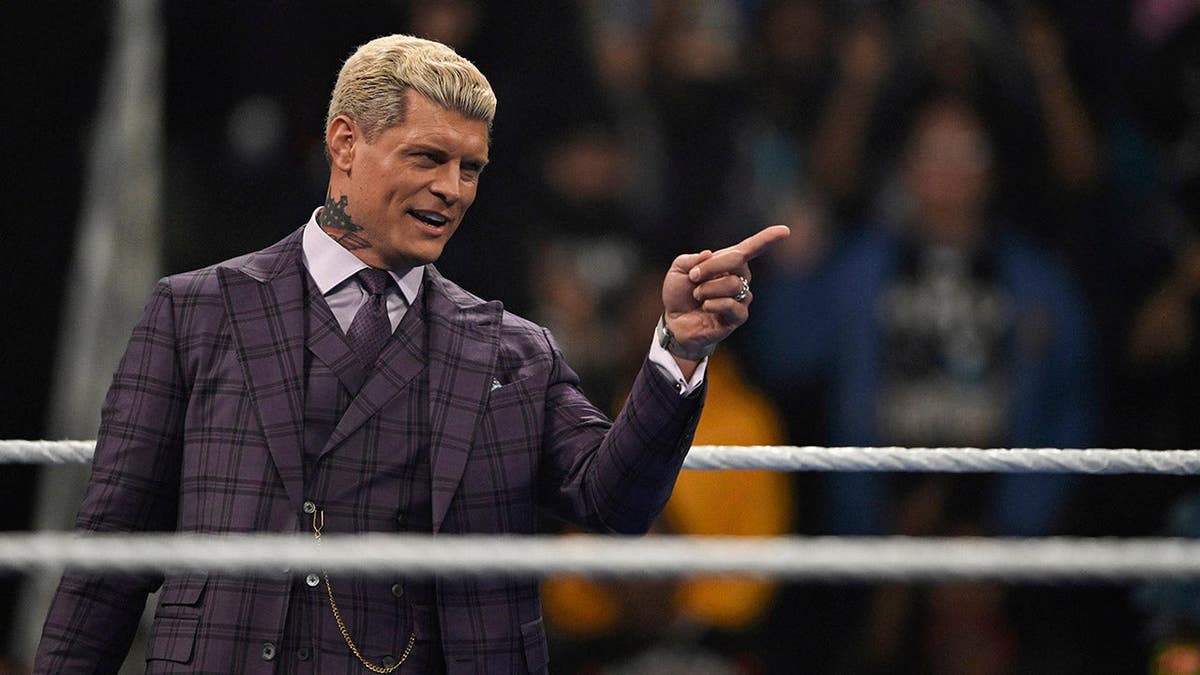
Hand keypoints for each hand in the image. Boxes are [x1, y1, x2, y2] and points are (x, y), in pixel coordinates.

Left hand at [661, 225, 790, 359]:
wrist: (675, 323)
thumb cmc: (680, 294)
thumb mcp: (678, 270)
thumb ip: (692, 259)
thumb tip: (709, 254)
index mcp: (728, 263)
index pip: (751, 248)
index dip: (767, 238)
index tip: (784, 231)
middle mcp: (740, 278)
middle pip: (737, 260)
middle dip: (711, 267)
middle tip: (693, 276)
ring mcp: (741, 297)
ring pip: (732, 284)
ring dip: (707, 289)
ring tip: (697, 296)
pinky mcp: (739, 317)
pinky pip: (731, 304)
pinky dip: (713, 304)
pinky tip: (705, 307)